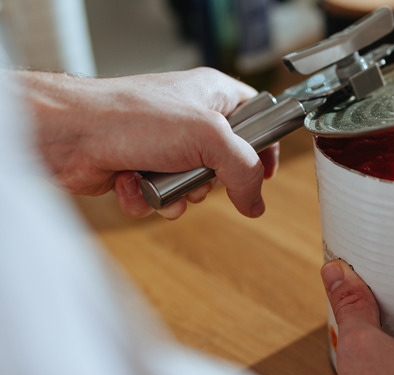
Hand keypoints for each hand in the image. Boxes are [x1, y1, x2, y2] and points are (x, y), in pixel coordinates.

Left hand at [16, 67, 278, 218]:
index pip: (257, 118)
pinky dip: (149, 199)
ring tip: (160, 179)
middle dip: (211, 181)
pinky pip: (163, 198)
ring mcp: (166, 146)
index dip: (265, 146)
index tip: (266, 172)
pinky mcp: (142, 169)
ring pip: (195, 187)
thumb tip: (256, 201)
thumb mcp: (208, 137)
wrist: (68, 134)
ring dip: (179, 194)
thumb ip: (244, 169)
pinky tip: (132, 183)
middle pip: (227, 164)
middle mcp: (190, 120)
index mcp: (212, 95)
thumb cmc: (129, 116)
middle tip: (199, 173)